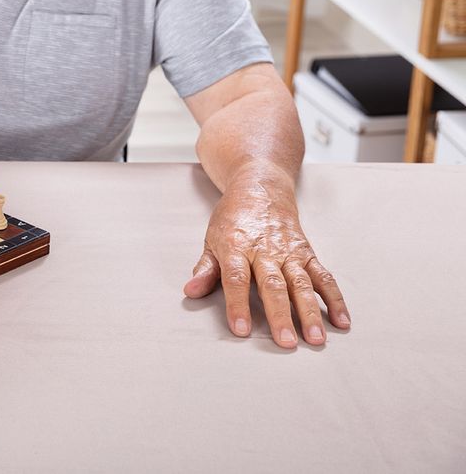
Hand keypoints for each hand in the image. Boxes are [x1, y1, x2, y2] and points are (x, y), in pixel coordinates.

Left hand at [184, 175, 348, 347]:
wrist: (261, 188)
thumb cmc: (234, 218)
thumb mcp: (212, 239)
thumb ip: (205, 268)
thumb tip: (191, 290)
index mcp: (236, 247)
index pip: (236, 278)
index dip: (238, 305)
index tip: (241, 330)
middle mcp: (265, 250)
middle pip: (273, 285)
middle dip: (280, 315)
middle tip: (285, 342)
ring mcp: (289, 252)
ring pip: (302, 284)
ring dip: (310, 312)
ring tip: (316, 338)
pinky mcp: (308, 253)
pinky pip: (323, 277)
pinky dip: (335, 299)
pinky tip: (341, 320)